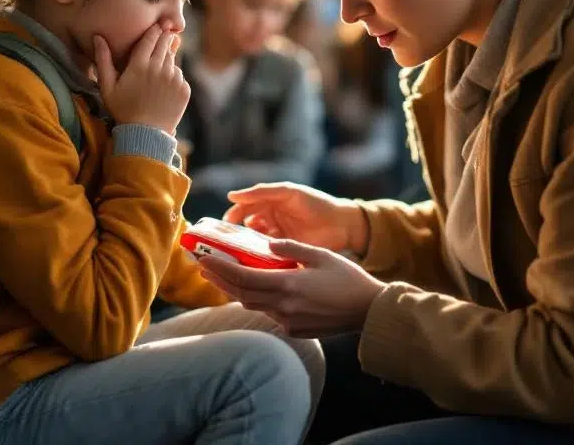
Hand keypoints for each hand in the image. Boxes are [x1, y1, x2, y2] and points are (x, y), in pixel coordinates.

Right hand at [94, 25, 188, 133]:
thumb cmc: (123, 110)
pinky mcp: (184, 89)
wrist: (145, 135)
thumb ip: (103, 60)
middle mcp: (160, 68)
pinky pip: (179, 75)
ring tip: (156, 73)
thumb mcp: (107, 86)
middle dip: (163, 39)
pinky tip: (162, 88)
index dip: (154, 30)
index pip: (151, 37)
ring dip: (167, 60)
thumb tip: (98, 37)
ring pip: (173, 59)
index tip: (156, 26)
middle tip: (161, 38)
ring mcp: (174, 78)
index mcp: (140, 65)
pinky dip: (173, 77)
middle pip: (165, 43)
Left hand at [197, 239, 386, 336]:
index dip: (220, 269)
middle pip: (241, 294)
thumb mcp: (320, 255)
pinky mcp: (295, 330)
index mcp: (288, 285)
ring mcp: (289, 321)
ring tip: (224, 275)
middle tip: (204, 266)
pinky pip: (269, 313)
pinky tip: (257, 289)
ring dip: (236, 291)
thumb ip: (291, 248)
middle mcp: (284, 306)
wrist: (369, 312)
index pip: (243, 277)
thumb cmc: (348, 279)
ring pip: (253, 305)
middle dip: (220, 280)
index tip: (204, 259)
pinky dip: (258, 300)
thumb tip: (268, 243)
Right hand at [224, 183, 369, 255]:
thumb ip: (261, 192)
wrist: (343, 225)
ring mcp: (276, 238)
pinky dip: (259, 260)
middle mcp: (269, 221)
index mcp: (268, 204)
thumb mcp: (288, 192)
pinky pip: (266, 257)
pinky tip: (253, 266)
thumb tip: (231, 196)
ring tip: (236, 259)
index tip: (220, 229)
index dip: (230, 218)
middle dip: (233, 238)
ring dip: (245, 250)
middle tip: (224, 248)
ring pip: (253, 245)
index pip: (242, 210)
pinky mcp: (284, 253)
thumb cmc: (316, 203)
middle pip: (243, 230)